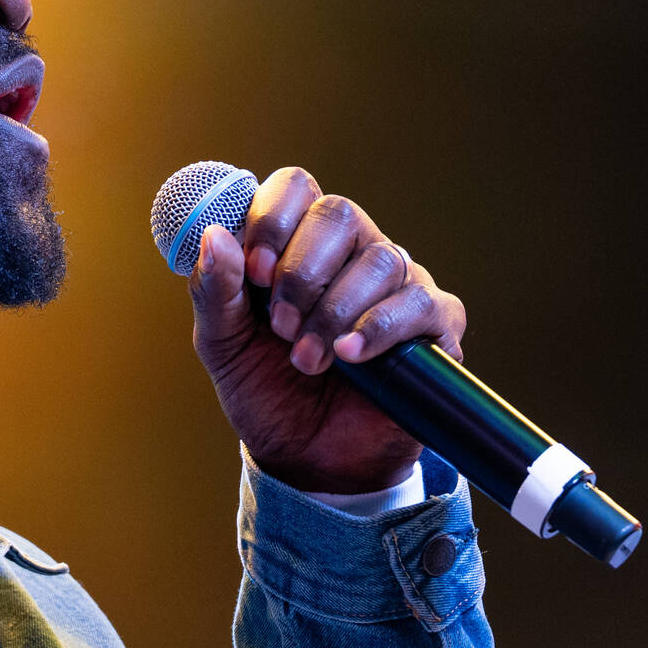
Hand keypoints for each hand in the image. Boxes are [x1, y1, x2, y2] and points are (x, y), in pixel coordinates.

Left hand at [189, 167, 466, 493]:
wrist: (307, 460)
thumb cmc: (266, 389)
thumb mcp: (224, 343)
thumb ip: (214, 290)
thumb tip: (214, 236)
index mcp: (299, 241)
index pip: (296, 187)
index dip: (273, 219)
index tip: (254, 273)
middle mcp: (351, 251)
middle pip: (339, 214)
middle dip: (301, 271)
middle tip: (281, 326)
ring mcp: (396, 284)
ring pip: (379, 259)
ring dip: (333, 311)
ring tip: (307, 359)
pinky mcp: (433, 325)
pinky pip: (421, 302)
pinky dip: (379, 328)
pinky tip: (350, 357)